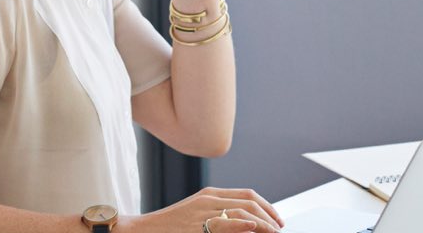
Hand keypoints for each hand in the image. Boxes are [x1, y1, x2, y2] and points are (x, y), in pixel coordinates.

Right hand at [119, 186, 284, 232]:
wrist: (143, 230)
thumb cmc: (171, 228)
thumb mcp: (197, 216)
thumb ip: (221, 216)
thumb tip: (247, 224)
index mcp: (210, 194)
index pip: (248, 194)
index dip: (267, 206)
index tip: (277, 220)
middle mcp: (209, 199)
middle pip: (249, 201)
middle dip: (270, 215)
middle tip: (279, 229)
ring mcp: (202, 211)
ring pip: (242, 210)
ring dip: (263, 222)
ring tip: (273, 232)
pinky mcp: (197, 225)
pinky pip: (224, 222)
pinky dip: (242, 223)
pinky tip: (254, 226)